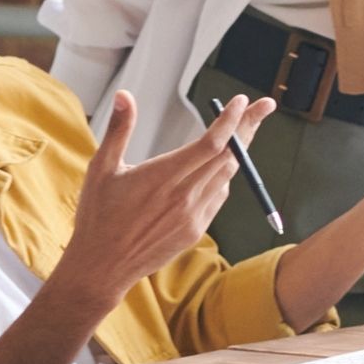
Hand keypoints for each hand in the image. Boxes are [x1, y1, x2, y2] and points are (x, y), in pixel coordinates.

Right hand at [57, 90, 275, 307]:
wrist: (103, 267)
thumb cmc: (98, 215)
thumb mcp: (102, 167)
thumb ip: (119, 129)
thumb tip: (125, 95)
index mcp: (163, 177)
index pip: (210, 144)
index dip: (230, 121)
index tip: (241, 100)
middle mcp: (184, 197)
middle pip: (229, 156)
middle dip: (248, 126)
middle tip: (264, 105)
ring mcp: (193, 217)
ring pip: (227, 175)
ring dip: (239, 149)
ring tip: (245, 128)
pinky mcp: (195, 231)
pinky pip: (218, 196)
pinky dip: (224, 175)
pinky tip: (219, 165)